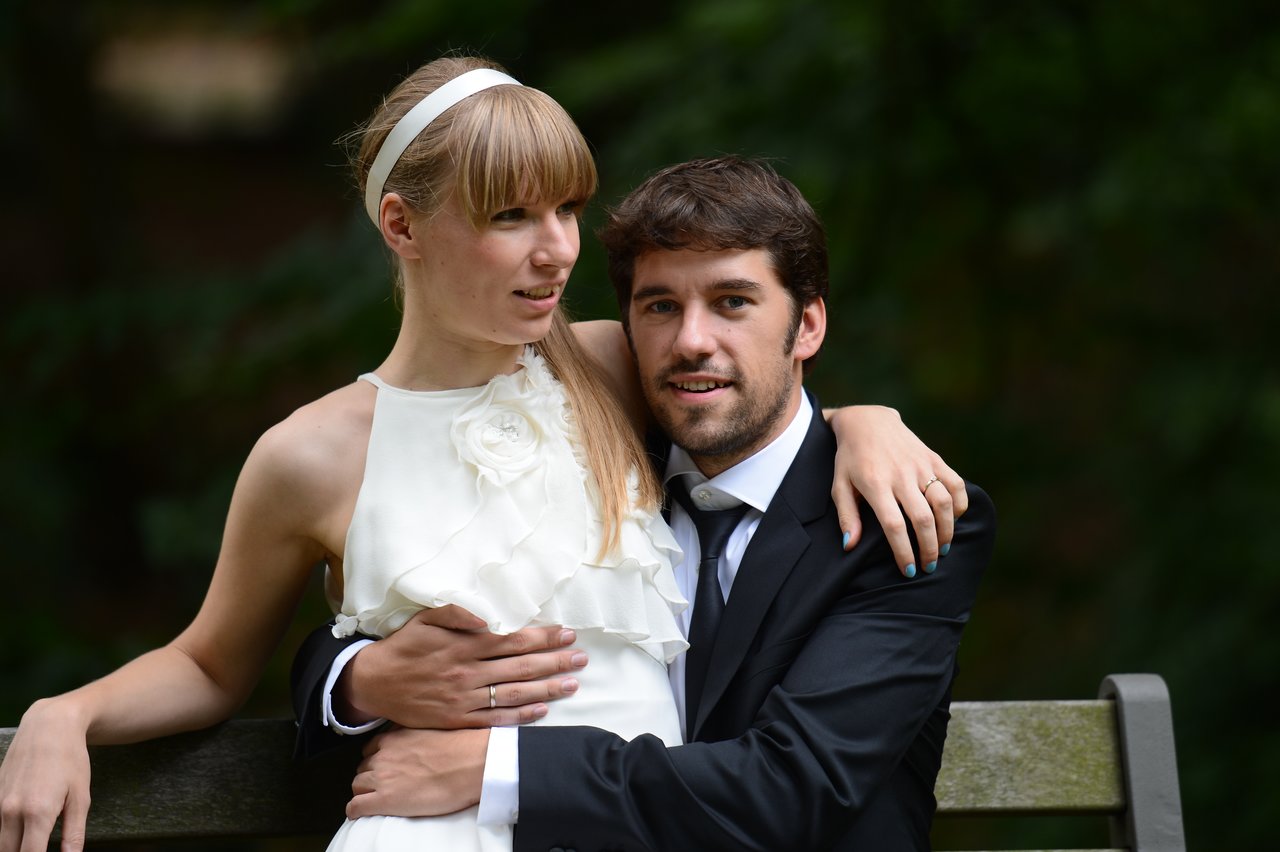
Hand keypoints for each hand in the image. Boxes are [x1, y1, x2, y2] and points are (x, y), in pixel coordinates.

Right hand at [0, 700, 91, 851]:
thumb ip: (74, 833)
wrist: (48, 726)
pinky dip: (5, 832)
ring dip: (12, 847)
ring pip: (0, 841)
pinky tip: (20, 830)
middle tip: (40, 848)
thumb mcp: (81, 796)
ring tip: (32, 842)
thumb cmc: (70, 759)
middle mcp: (11, 811)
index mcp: (37, 813)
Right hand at [338, 605, 587, 728]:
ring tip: (572, 683)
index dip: (543, 637)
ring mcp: (464, 699)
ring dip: (546, 688)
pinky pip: (494, 719)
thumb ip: (456, 613)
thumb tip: (486, 617)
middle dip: (555, 661)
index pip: (514, 640)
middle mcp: (469, 672)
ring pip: (513, 694)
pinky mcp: (457, 720)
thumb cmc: (405, 646)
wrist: (375, 683)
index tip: (567, 634)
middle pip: (521, 667)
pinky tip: (542, 710)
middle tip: (581, 657)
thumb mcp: (425, 619)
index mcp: (465, 646)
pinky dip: (520, 716)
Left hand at [346, 727, 488, 818]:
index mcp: (393, 738)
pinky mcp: (384, 800)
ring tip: (378, 799)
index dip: (376, 761)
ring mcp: (381, 777)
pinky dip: (355, 810)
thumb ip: (414, 735)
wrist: (471, 763)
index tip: (384, 768)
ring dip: (365, 793)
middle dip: (370, 777)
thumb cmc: (461, 748)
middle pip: (362, 769)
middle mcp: (382, 756)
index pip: (370, 750)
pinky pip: (355, 807)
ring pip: (357, 786)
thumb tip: (416, 741)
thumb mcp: (431, 730)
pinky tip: (362, 813)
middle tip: (386, 785)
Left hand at [827, 405, 966, 575]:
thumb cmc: (850, 459)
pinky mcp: (934, 458)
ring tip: (942, 548)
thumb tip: (850, 546)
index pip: (894, 525)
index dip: (904, 551)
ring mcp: (920, 465)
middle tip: (928, 566)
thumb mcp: (839, 486)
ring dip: (947, 531)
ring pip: (944, 503)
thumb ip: (846, 516)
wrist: (868, 421)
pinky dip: (960, 505)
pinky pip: (955, 484)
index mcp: (875, 484)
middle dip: (929, 548)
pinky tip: (953, 520)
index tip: (907, 570)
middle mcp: (901, 475)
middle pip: (923, 519)